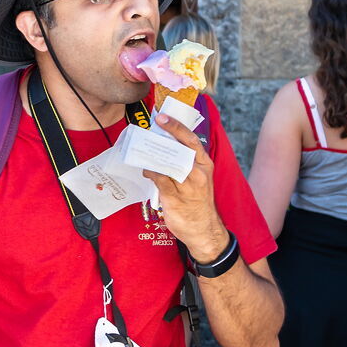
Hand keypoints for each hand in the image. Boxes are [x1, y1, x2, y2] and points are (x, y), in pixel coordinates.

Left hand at [143, 116, 228, 259]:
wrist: (204, 229)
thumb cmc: (198, 201)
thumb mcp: (198, 178)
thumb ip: (185, 163)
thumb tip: (165, 145)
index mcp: (204, 165)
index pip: (191, 140)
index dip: (176, 126)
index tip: (162, 117)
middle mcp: (197, 173)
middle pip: (177, 150)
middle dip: (160, 138)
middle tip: (146, 131)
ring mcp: (187, 186)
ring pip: (165, 164)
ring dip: (151, 156)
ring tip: (142, 150)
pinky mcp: (175, 198)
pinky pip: (159, 180)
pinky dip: (151, 172)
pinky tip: (146, 170)